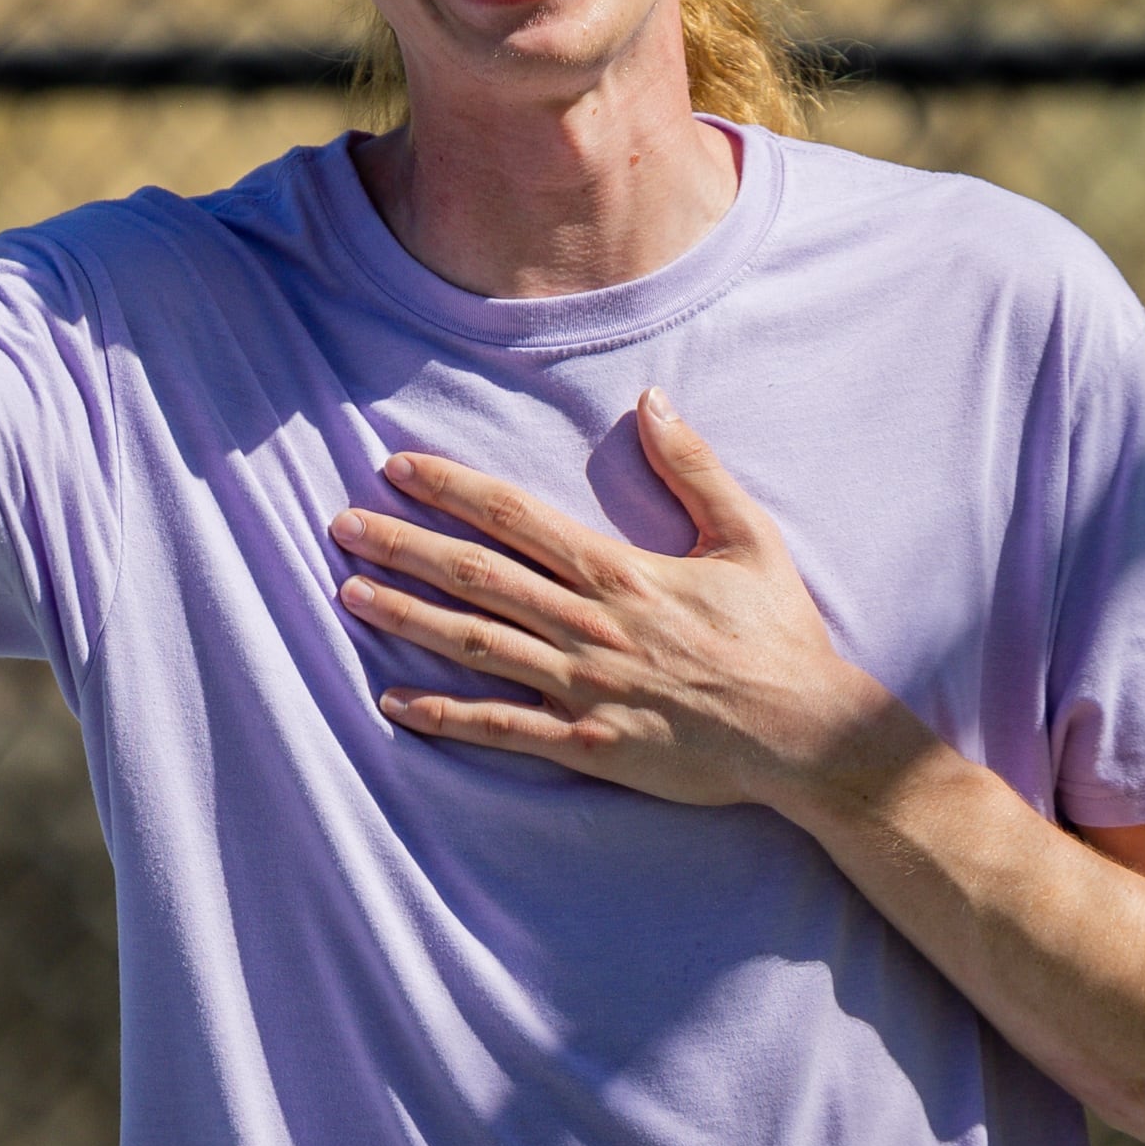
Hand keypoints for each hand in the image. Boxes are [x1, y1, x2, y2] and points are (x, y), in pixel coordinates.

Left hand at [330, 387, 932, 810]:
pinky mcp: (586, 745)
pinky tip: (393, 701)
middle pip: (476, 575)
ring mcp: (581, 689)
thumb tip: (652, 400)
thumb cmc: (778, 635)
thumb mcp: (746, 538)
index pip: (515, 518)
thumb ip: (695, 468)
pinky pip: (501, 729)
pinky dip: (444, 716)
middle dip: (404, 544)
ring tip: (348, 592)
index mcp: (619, 573)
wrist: (803, 734)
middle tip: (342, 524)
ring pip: (473, 645)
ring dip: (406, 616)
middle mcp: (587, 627)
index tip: (398, 468)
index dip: (451, 489)